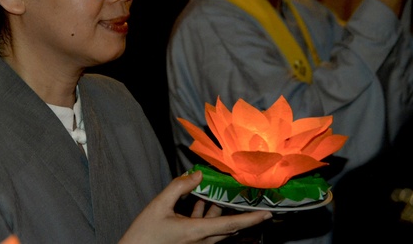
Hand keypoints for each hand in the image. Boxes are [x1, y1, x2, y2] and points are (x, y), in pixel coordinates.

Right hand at [119, 171, 271, 243]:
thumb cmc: (145, 234)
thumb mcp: (159, 205)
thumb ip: (178, 187)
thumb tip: (196, 175)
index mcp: (197, 232)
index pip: (231, 224)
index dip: (251, 219)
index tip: (267, 213)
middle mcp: (201, 241)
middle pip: (228, 227)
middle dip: (242, 215)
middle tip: (252, 201)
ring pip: (218, 228)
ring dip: (222, 212)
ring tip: (224, 193)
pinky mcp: (189, 243)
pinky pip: (206, 229)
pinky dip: (207, 215)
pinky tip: (201, 201)